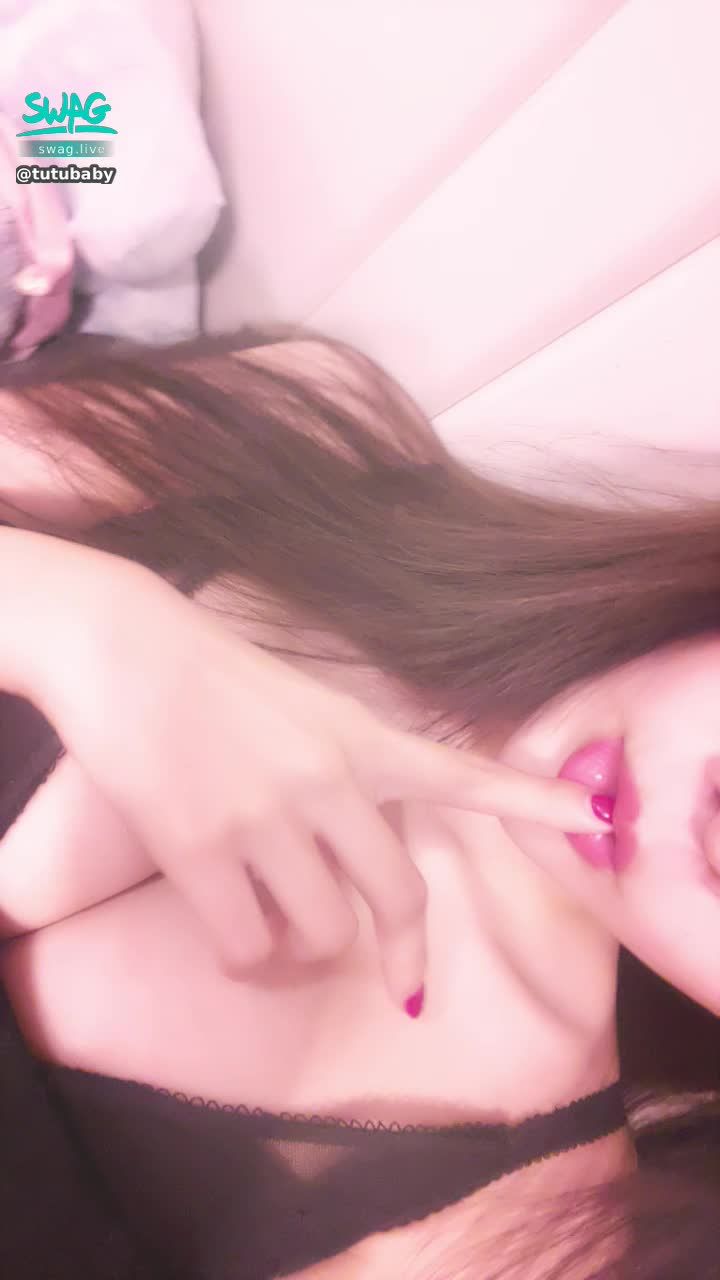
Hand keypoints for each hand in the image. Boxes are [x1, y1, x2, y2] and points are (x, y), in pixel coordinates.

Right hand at [41, 557, 606, 1011]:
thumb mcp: (305, 700)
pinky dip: (247, 957)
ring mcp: (267, 819)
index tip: (592, 818)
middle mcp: (328, 782)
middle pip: (399, 896)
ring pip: (322, 933)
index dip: (532, 800)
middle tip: (400, 977)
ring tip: (276, 923)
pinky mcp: (202, 852)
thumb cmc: (208, 669)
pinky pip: (247, 948)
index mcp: (359, 737)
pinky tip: (232, 928)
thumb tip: (354, 840)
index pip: (462, 772)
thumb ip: (347, 761)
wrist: (122, 648)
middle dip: (402, 949)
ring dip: (305, 949)